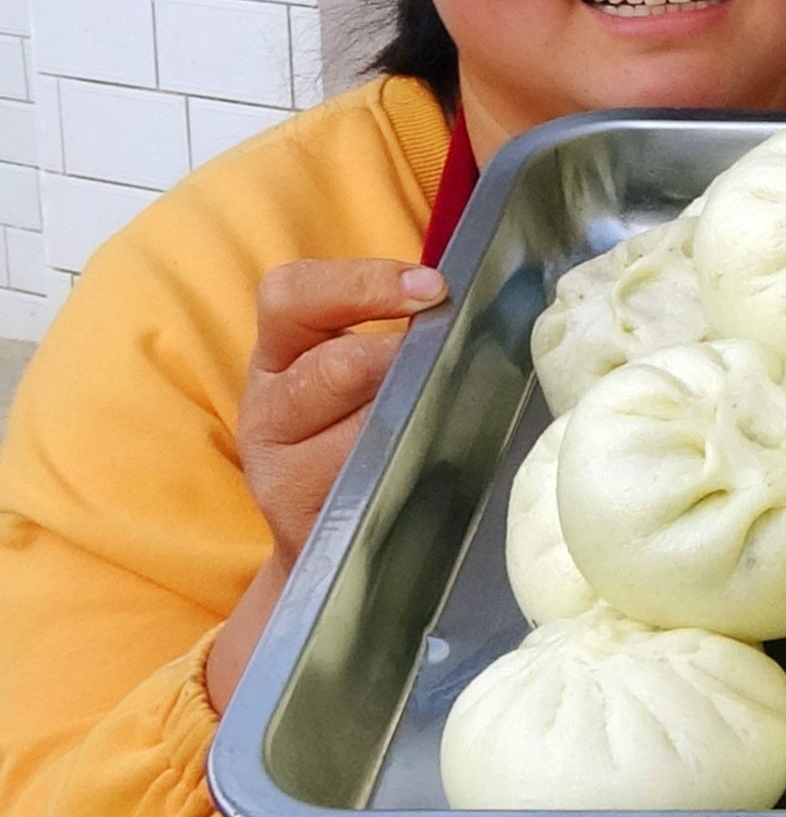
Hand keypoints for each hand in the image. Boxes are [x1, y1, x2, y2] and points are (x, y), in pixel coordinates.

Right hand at [205, 259, 445, 710]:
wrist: (327, 531)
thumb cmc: (360, 426)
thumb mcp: (362, 365)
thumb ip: (404, 326)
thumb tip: (486, 294)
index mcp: (280, 349)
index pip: (292, 295)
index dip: (363, 285)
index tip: (435, 287)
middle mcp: (268, 406)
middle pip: (331, 368)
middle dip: (404, 360)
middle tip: (454, 358)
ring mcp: (279, 470)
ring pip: (357, 433)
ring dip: (414, 418)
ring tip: (453, 410)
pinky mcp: (306, 522)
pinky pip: (369, 489)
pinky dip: (412, 470)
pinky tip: (440, 461)